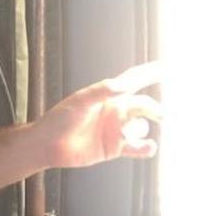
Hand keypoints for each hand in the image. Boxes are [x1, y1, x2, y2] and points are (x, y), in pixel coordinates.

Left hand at [34, 62, 163, 168]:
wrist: (47, 146)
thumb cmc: (59, 119)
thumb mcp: (80, 101)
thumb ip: (102, 91)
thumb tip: (125, 85)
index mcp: (106, 95)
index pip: (132, 80)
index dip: (149, 73)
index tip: (167, 67)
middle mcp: (114, 110)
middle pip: (142, 105)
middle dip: (154, 108)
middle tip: (161, 114)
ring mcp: (116, 129)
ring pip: (141, 126)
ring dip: (141, 129)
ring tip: (127, 134)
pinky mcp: (115, 148)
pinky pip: (138, 147)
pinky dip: (147, 147)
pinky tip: (148, 146)